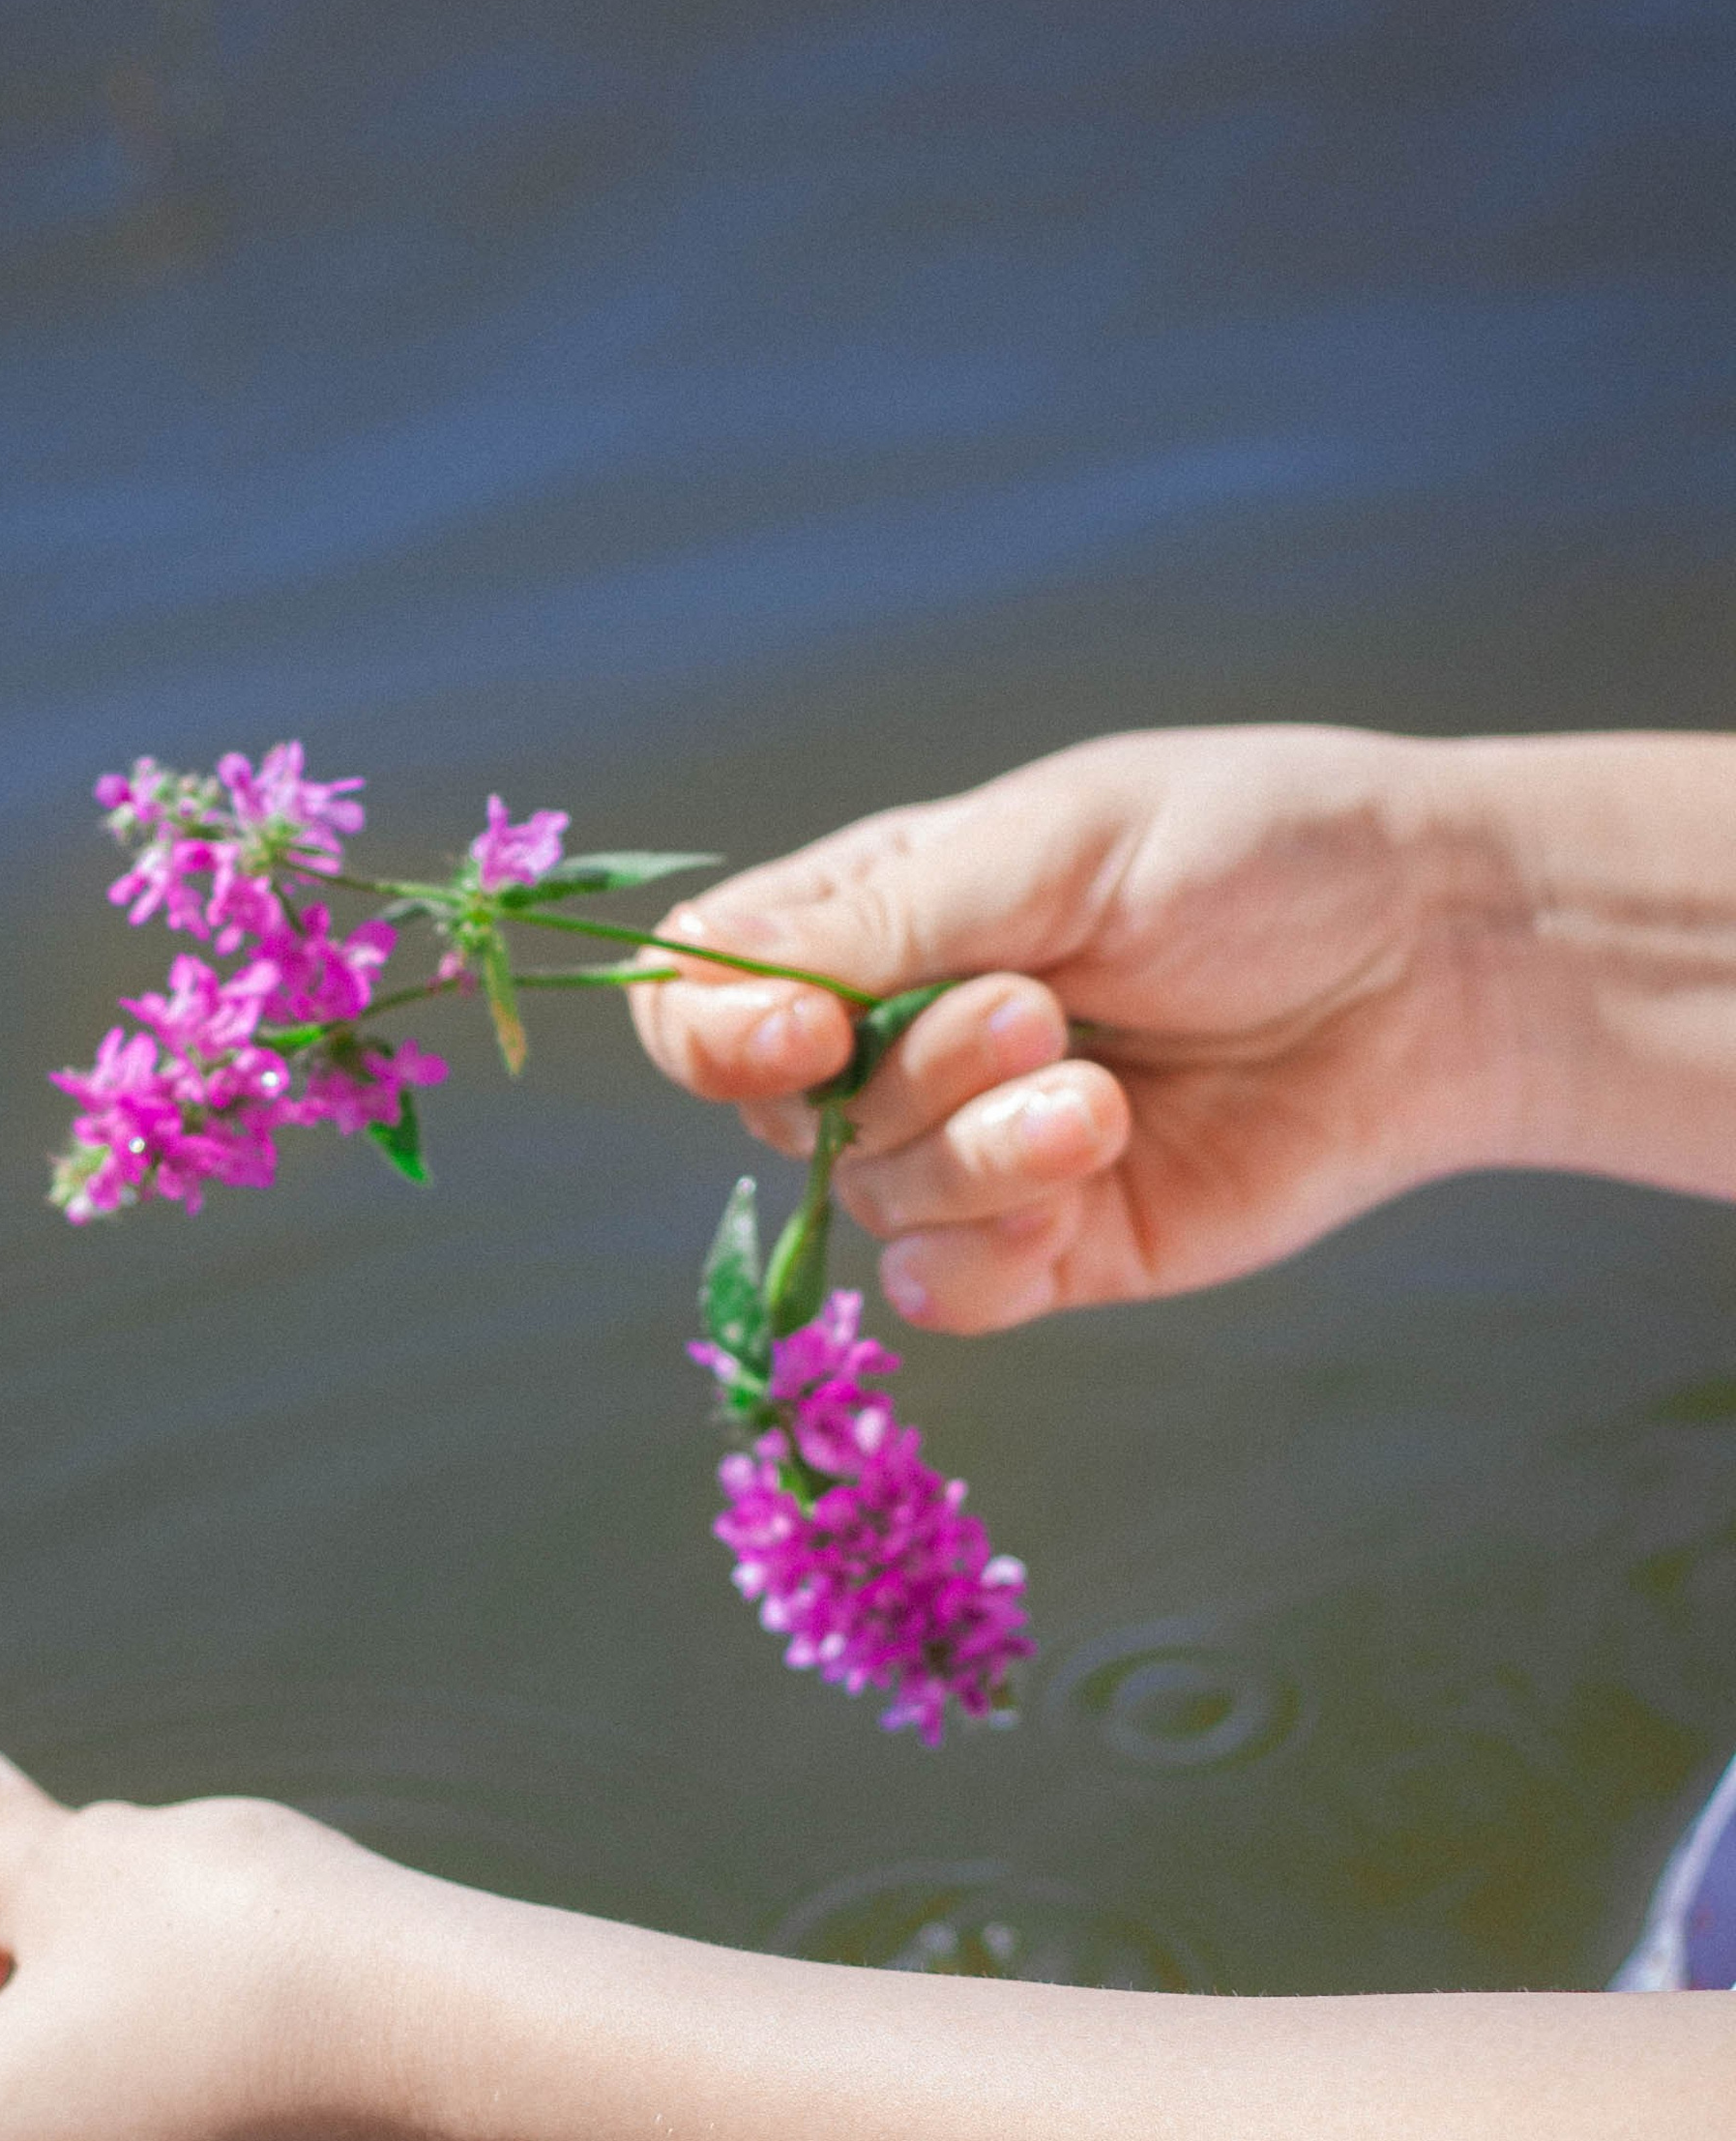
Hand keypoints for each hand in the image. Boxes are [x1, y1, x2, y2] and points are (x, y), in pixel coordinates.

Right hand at [633, 724, 1521, 1332]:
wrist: (1435, 963)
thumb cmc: (1256, 853)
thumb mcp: (1059, 846)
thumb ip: (886, 920)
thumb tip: (708, 971)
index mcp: (880, 914)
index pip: (706, 994)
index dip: (717, 1029)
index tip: (802, 1028)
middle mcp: (902, 1041)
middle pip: (781, 1112)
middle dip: (910, 1077)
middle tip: (1046, 1011)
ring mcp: (971, 1152)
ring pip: (873, 1204)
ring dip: (983, 1158)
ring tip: (1105, 1099)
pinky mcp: (1050, 1248)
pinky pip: (945, 1295)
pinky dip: (996, 1252)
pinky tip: (1091, 1183)